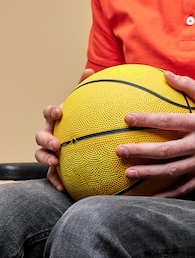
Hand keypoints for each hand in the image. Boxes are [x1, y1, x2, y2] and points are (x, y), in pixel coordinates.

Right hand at [34, 69, 94, 190]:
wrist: (81, 146)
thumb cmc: (80, 124)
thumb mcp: (84, 108)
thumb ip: (85, 90)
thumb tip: (90, 69)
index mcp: (56, 120)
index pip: (49, 113)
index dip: (51, 112)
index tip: (59, 112)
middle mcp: (49, 135)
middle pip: (40, 136)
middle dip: (46, 140)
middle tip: (57, 144)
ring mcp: (49, 152)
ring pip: (40, 156)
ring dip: (46, 159)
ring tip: (55, 164)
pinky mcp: (54, 169)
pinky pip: (51, 176)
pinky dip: (55, 181)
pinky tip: (62, 187)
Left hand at [116, 71, 194, 196]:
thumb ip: (187, 85)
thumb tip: (164, 73)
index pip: (169, 121)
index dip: (148, 120)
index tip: (127, 119)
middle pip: (166, 150)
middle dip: (141, 151)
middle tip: (120, 151)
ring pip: (172, 170)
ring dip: (149, 173)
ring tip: (128, 174)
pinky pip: (185, 188)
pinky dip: (168, 194)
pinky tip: (151, 196)